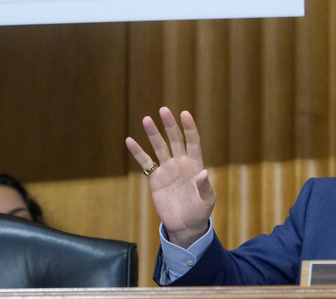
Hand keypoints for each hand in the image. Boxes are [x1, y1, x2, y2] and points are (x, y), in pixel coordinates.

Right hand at [126, 107, 215, 247]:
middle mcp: (181, 163)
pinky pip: (146, 163)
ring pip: (159, 147)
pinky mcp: (156, 179)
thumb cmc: (200, 212)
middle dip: (169, 125)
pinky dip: (138, 152)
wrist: (185, 226)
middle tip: (163, 110)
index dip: (189, 128)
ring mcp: (167, 169)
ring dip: (153, 134)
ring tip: (146, 119)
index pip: (192, 142)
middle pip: (174, 140)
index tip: (184, 114)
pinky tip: (129, 141)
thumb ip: (204, 187)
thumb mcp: (206, 201)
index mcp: (195, 165)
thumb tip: (203, 173)